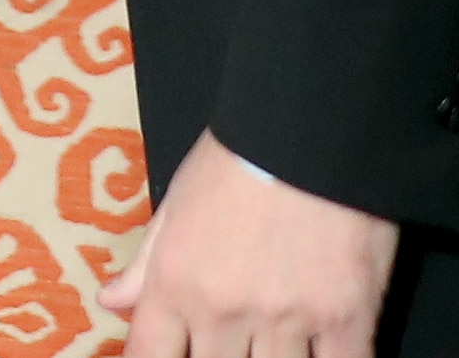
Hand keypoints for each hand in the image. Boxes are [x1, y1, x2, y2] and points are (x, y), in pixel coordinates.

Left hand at [97, 131, 398, 357]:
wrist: (313, 122)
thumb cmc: (239, 155)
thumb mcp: (178, 200)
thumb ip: (146, 259)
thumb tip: (110, 300)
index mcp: (177, 283)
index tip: (177, 353)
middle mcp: (224, 311)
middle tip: (237, 338)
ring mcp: (287, 319)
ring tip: (276, 341)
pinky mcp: (347, 316)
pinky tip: (326, 352)